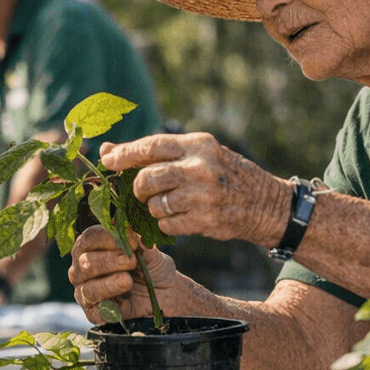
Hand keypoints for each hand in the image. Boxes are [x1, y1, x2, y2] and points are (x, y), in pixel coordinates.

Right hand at [69, 225, 182, 321]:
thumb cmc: (152, 267)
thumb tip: (131, 232)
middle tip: (131, 260)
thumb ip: (139, 241)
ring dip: (109, 283)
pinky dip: (108, 307)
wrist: (167, 294)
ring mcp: (85, 290)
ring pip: (87, 288)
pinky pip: (94, 311)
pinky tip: (123, 302)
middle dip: (108, 260)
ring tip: (128, 281)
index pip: (90, 238)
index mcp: (92, 246)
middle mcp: (83, 267)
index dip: (108, 237)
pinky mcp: (93, 312)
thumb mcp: (149, 251)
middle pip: (85, 262)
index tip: (131, 240)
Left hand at [99, 133, 291, 245]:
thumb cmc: (221, 174)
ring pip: (155, 204)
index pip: (151, 146)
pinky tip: (180, 217)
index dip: (124, 154)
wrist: (263, 203)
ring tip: (168, 204)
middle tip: (145, 192)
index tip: (107, 161)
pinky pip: (168, 224)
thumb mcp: (195, 154)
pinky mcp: (206, 219)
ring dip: (154, 208)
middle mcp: (200, 167)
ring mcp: (204, 194)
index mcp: (197, 145)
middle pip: (147, 178)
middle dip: (139, 189)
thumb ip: (154, 152)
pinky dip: (167, 223)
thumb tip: (106, 151)